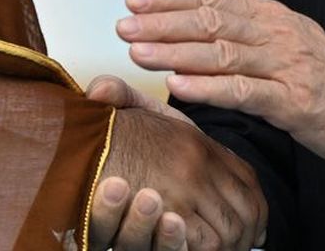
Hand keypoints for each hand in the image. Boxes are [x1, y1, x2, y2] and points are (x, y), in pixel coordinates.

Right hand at [83, 75, 264, 250]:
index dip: (251, 201)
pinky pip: (207, 242)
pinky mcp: (172, 215)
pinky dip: (209, 249)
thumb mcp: (113, 106)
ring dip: (232, 243)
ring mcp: (186, 189)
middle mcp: (196, 162)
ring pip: (231, 228)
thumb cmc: (92, 135)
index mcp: (192, 139)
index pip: (245, 176)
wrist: (71, 147)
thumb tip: (103, 89)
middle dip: (248, 230)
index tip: (252, 218)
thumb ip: (120, 95)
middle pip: (246, 204)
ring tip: (229, 248)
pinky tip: (201, 246)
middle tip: (245, 243)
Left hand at [119, 0, 324, 168]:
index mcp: (270, 14)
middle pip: (212, 21)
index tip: (133, 0)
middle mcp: (276, 33)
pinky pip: (245, 92)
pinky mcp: (293, 102)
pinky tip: (179, 87)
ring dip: (176, 53)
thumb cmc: (324, 71)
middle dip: (163, 23)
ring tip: (139, 54)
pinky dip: (209, 88)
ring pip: (222, 54)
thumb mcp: (286, 27)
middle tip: (124, 26)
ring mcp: (286, 66)